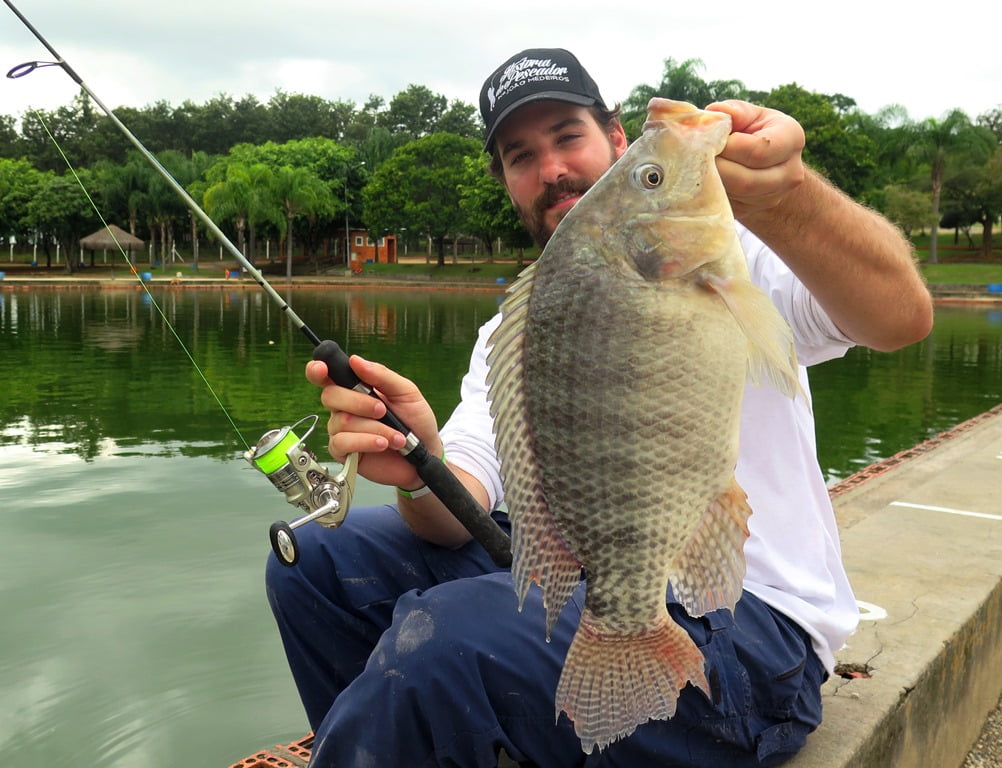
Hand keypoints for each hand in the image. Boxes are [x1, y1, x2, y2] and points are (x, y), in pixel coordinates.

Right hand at [305, 355, 440, 488]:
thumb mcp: (406, 392)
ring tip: (396, 436)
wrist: (426, 453)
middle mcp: (344, 407)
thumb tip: (355, 360)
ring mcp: (342, 430)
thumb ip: (381, 375)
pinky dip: (365, 441)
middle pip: (330, 396)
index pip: (327, 376)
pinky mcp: (344, 452)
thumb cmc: (415, 420)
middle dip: (359, 402)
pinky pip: (342, 443)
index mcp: (355, 388)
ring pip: (342, 421)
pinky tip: (382, 444)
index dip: (317, 370)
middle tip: (382, 410)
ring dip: (374, 427)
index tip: (322, 368)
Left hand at [705, 100, 805, 220]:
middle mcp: (789, 172)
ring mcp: (772, 197)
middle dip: (716, 168)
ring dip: (710, 183)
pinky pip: (726, 206)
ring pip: (734, 196)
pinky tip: (699, 181)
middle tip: (694, 157)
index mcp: (791, 139)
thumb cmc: (755, 132)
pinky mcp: (751, 211)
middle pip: (745, 180)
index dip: (728, 147)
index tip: (710, 140)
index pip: (758, 150)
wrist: (767, 167)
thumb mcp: (752, 115)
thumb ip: (736, 112)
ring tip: (695, 168)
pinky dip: (709, 194)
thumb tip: (714, 112)